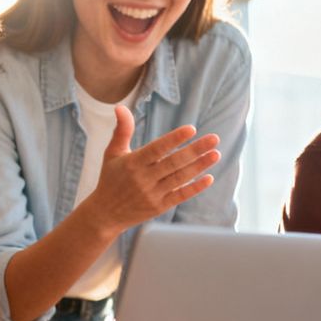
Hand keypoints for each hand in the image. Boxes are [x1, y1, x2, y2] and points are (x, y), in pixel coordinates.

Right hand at [81, 107, 220, 237]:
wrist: (105, 214)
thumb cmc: (110, 179)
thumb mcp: (112, 153)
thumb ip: (122, 130)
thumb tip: (120, 107)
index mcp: (132, 163)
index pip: (156, 149)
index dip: (174, 139)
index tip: (192, 129)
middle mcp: (143, 179)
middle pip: (173, 162)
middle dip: (195, 150)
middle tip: (214, 138)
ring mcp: (152, 194)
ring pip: (180, 178)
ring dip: (200, 166)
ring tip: (216, 154)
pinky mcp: (158, 207)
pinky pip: (180, 196)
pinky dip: (195, 188)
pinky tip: (209, 178)